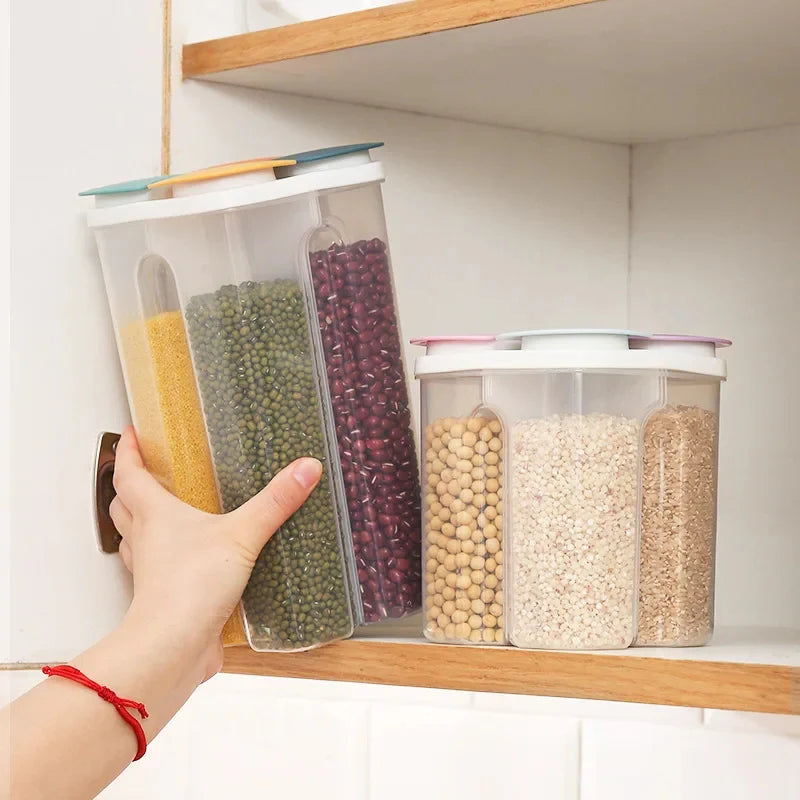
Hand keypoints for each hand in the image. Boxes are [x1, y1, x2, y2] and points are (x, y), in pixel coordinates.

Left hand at [109, 427, 321, 682]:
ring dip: (138, 522)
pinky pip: (154, 569)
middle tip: (145, 470)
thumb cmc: (191, 587)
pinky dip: (162, 557)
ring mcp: (151, 570)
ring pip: (132, 538)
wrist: (173, 646)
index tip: (130, 433)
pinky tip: (186, 559)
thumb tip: (305, 469)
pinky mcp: (163, 596)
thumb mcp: (242, 534)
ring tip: (160, 511)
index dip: (128, 451)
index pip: (131, 474)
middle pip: (124, 505)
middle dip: (129, 484)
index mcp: (156, 515)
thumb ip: (275, 502)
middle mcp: (146, 540)